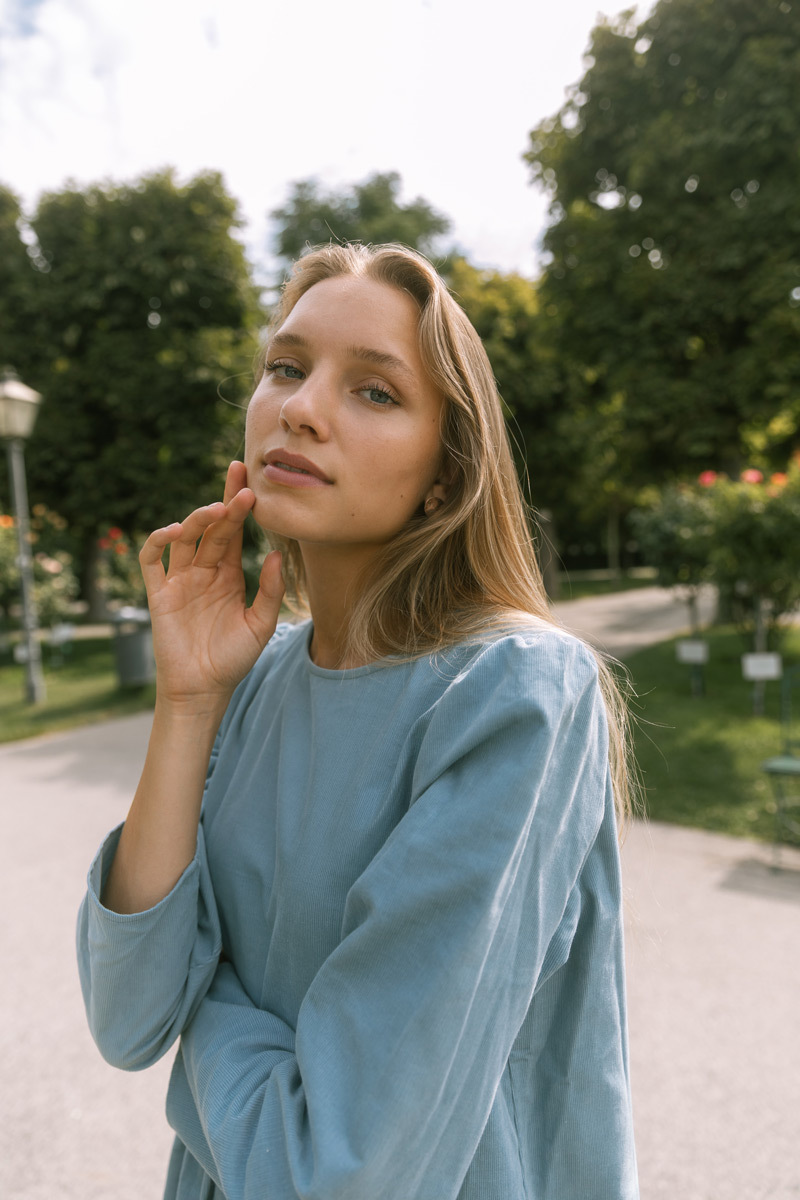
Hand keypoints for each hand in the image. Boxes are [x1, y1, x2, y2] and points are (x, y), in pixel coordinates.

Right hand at [138, 461, 284, 706]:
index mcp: (228, 574)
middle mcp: (203, 571)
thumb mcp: (260, 624)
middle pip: (212, 528)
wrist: (204, 689)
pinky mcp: (158, 594)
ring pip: (184, 538)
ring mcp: (179, 580)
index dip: (240, 507)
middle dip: (225, 502)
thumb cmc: (233, 659)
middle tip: (243, 483)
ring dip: (198, 520)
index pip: (234, 531)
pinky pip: (152, 561)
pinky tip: (173, 532)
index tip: (253, 484)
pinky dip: (158, 542)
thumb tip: (277, 553)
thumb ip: (270, 590)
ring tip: (217, 510)